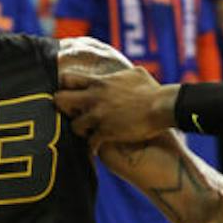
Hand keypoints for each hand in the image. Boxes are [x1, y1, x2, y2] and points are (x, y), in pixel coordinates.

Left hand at [55, 66, 175, 148]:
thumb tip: (120, 73)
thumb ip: (120, 75)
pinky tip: (97, 148)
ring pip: (74, 126)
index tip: (70, 95)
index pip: (67, 79)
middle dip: (63, 109)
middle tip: (73, 115)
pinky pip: (91, 144)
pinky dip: (93, 148)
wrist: (162, 106)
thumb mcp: (135, 73)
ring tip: (88, 133)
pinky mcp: (106, 133)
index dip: (65, 88)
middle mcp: (94, 98)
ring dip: (80, 131)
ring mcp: (99, 116)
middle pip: (60, 100)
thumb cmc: (152, 89)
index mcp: (99, 82)